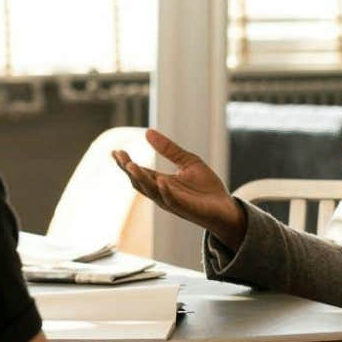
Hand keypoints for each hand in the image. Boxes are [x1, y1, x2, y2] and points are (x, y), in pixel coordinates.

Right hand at [112, 129, 247, 247]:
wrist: (227, 208)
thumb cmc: (207, 188)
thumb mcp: (188, 161)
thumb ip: (169, 149)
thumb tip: (147, 132)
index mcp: (161, 183)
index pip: (139, 172)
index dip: (126, 163)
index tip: (115, 151)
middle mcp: (162, 193)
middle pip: (139, 182)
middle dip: (128, 169)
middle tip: (119, 155)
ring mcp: (173, 202)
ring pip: (151, 191)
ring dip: (141, 178)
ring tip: (131, 165)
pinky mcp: (186, 208)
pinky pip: (172, 200)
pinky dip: (165, 191)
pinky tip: (160, 180)